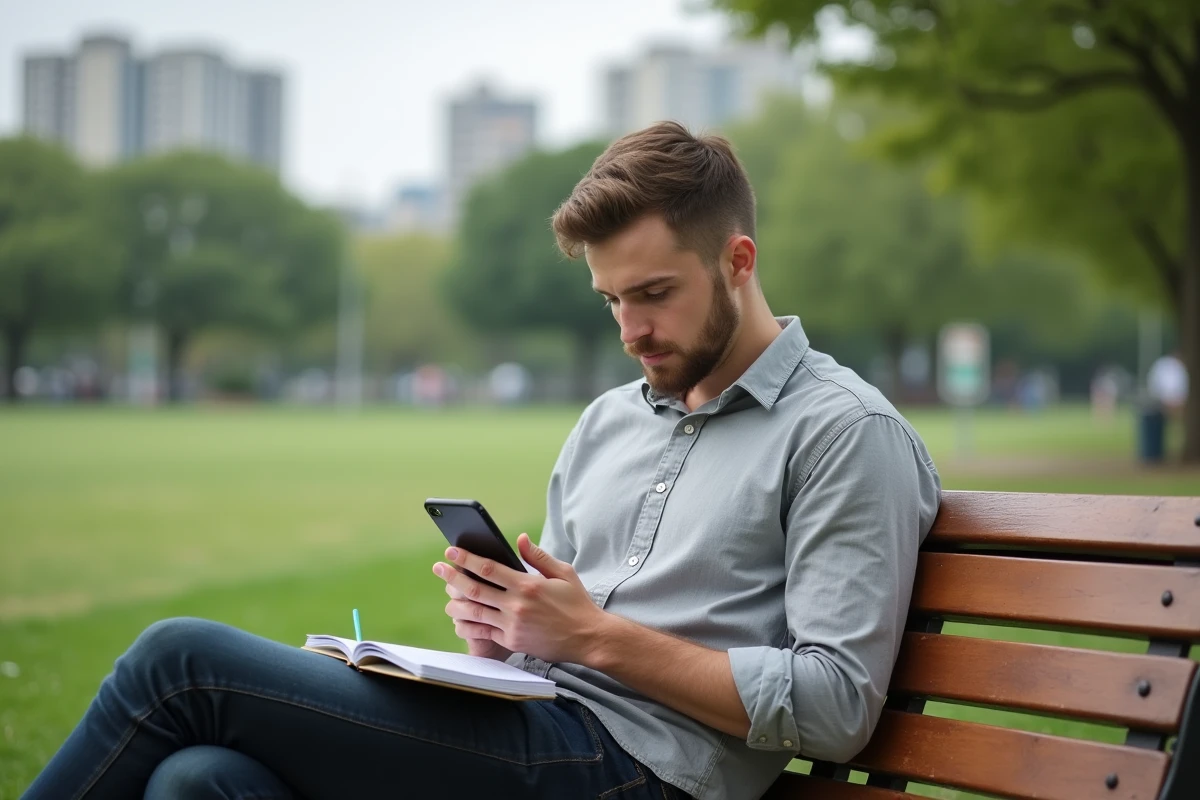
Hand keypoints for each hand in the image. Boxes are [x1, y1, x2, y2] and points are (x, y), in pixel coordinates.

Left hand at [432, 533, 606, 665]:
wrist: (588, 638)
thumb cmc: (577, 603)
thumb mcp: (563, 573)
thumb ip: (538, 556)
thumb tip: (520, 539)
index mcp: (528, 585)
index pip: (489, 569)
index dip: (467, 559)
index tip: (452, 551)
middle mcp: (517, 605)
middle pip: (475, 589)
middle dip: (453, 577)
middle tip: (439, 569)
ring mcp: (512, 625)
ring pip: (475, 613)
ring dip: (456, 604)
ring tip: (447, 597)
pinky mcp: (512, 641)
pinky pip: (483, 633)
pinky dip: (468, 626)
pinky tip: (460, 620)